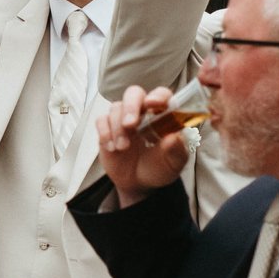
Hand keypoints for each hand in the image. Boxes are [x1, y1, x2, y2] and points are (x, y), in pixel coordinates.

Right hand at [97, 85, 189, 208]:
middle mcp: (143, 112)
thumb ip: (177, 150)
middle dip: (131, 106)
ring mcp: (123, 118)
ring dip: (118, 128)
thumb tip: (175, 137)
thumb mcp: (173, 163)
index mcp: (162, 115)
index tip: (152, 104)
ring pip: (116, 108)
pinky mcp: (108, 128)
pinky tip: (112, 148)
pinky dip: (105, 133)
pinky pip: (102, 120)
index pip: (161, 95)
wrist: (138, 183)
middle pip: (134, 94)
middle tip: (130, 124)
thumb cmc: (159, 168)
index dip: (157, 96)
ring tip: (123, 148)